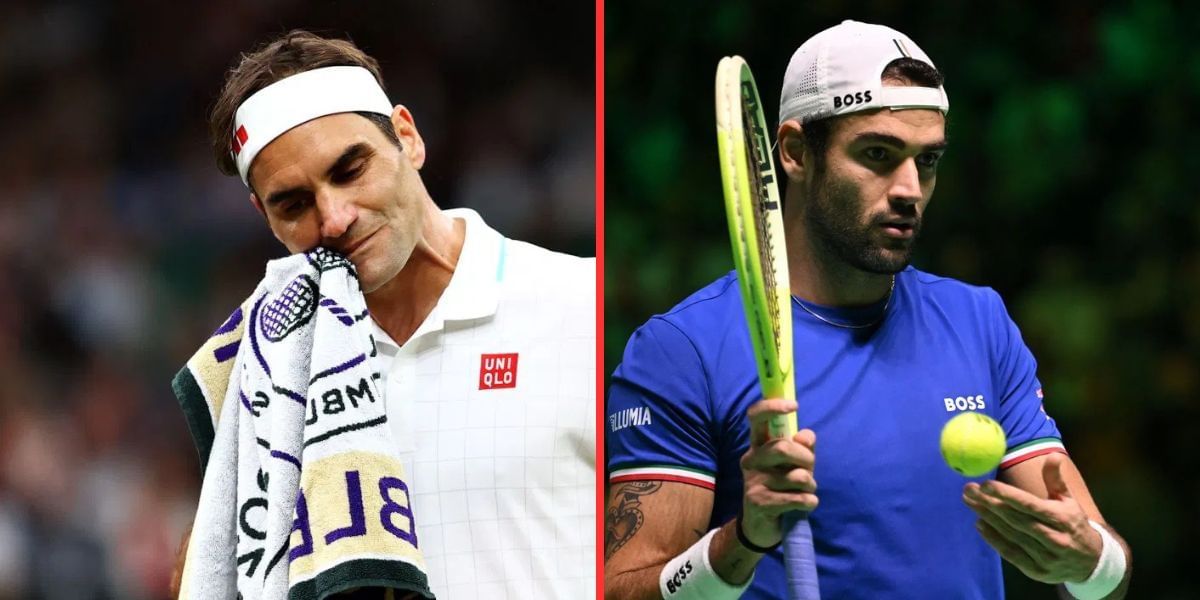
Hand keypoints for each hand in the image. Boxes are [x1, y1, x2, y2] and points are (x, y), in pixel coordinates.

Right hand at [739, 398, 817, 548]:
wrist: (760, 526)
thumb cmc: (780, 489)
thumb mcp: (792, 465)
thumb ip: (802, 448)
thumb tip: (807, 436)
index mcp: (757, 446)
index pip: (756, 417)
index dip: (773, 406)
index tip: (794, 406)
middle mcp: (751, 460)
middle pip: (784, 448)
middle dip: (807, 460)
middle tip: (810, 471)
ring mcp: (752, 482)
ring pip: (797, 476)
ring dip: (811, 485)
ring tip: (806, 492)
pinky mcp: (759, 503)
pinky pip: (798, 499)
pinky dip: (810, 502)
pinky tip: (806, 505)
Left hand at [963, 454, 1101, 583]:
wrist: (1092, 563)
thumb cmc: (1074, 524)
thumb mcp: (1069, 501)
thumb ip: (1056, 480)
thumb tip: (1052, 455)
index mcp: (1062, 519)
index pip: (1030, 505)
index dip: (1006, 494)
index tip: (986, 484)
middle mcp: (1055, 539)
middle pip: (1015, 519)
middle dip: (989, 503)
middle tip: (969, 489)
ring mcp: (1046, 557)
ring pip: (1011, 535)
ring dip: (987, 517)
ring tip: (970, 502)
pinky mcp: (1037, 571)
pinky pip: (1010, 553)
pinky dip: (993, 539)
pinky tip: (980, 524)